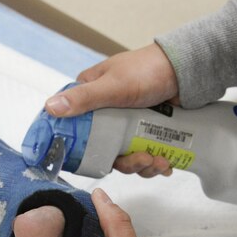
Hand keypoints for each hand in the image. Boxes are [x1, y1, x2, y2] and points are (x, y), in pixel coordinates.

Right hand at [45, 43, 180, 177]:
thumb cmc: (148, 71)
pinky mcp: (147, 131)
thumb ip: (83, 98)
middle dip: (126, 162)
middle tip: (142, 160)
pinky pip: (145, 155)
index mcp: (91, 97)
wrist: (186, 70)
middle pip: (105, 150)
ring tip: (159, 161)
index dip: (81, 149)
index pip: (76, 128)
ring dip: (143, 165)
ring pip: (127, 156)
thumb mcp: (113, 86)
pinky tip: (165, 163)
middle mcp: (107, 113)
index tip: (92, 162)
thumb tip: (50, 107)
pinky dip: (155, 163)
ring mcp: (128, 124)